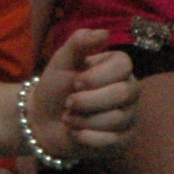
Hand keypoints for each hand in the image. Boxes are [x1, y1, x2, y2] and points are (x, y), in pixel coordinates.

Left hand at [30, 29, 138, 159]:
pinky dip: (87, 137)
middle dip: (88, 101)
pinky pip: (113, 141)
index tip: (75, 81)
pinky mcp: (124, 139)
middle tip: (68, 103)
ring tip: (69, 118)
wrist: (44, 120)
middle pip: (123, 94)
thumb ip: (80, 42)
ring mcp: (130, 115)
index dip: (97, 76)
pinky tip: (76, 133)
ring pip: (117, 119)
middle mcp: (130, 89)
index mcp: (119, 66)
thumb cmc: (56, 86)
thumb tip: (104, 33)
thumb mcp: (62, 61)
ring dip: (83, 120)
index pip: (123, 66)